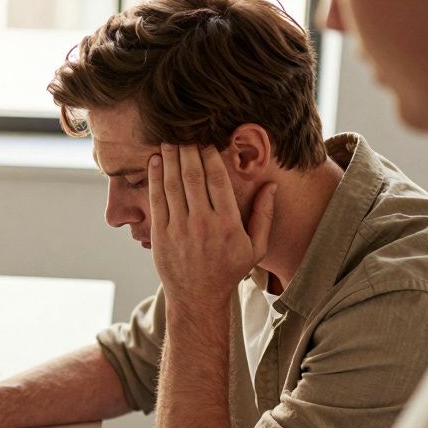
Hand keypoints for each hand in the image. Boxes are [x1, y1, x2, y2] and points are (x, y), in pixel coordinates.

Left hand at [148, 144, 276, 309]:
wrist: (197, 297)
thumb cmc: (229, 270)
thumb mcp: (256, 247)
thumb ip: (264, 215)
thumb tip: (272, 185)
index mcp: (228, 224)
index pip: (218, 180)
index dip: (210, 156)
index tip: (206, 139)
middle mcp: (203, 224)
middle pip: (193, 177)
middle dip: (187, 150)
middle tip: (183, 130)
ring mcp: (179, 229)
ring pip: (173, 185)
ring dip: (170, 158)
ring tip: (168, 139)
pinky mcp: (160, 235)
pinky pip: (157, 200)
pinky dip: (155, 178)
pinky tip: (156, 161)